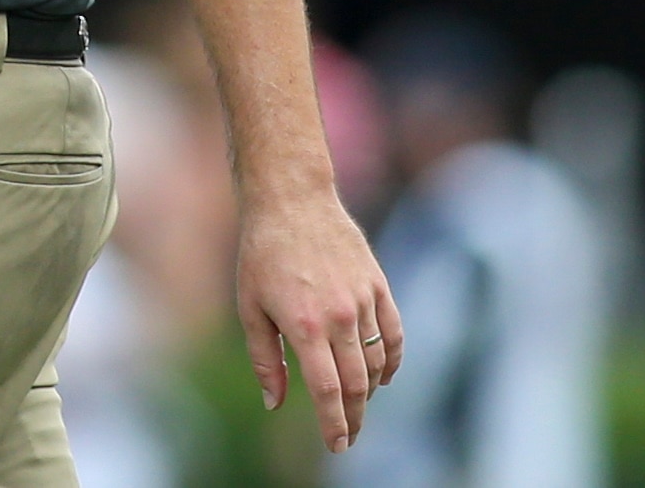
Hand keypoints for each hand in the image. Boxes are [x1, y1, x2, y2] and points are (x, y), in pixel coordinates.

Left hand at [237, 188, 401, 454]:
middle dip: (354, 417)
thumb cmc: (261, 253)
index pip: (328, 391)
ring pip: (377, 362)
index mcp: (304, 326)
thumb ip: (265, 360)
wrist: (291, 200)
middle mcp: (339, 316)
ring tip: (356, 406)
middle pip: (357, 384)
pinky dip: (393, 361)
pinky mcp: (378, 285)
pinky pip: (395, 334)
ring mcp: (363, 300)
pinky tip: (383, 377)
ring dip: (370, 391)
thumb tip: (276, 404)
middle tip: (347, 436)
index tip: (337, 446)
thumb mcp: (249, 307)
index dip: (335, 423)